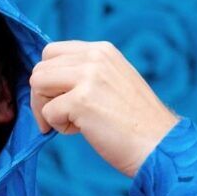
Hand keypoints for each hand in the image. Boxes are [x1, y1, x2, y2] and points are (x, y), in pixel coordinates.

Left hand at [29, 40, 180, 178]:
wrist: (159, 145)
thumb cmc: (134, 122)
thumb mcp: (112, 82)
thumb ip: (85, 73)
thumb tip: (46, 81)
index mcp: (101, 50)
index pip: (52, 52)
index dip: (49, 79)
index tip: (60, 99)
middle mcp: (94, 57)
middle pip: (40, 68)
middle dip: (42, 96)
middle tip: (60, 117)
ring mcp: (88, 76)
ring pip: (37, 85)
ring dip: (46, 110)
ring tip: (71, 123)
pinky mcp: (81, 100)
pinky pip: (47, 112)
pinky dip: (58, 127)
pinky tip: (81, 131)